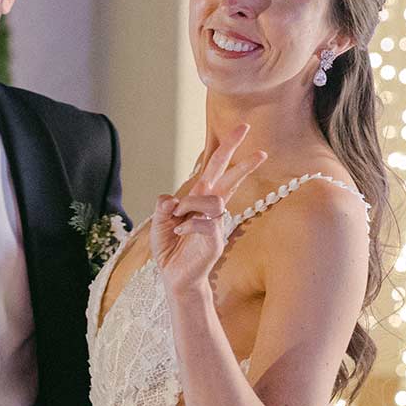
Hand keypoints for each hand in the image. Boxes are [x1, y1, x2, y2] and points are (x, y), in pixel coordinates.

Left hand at [151, 123, 265, 296]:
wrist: (174, 278)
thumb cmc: (170, 249)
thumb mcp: (159, 223)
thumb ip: (163, 208)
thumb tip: (172, 199)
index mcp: (200, 200)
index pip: (216, 170)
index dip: (228, 149)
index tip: (242, 130)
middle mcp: (212, 209)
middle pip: (228, 176)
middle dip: (237, 153)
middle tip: (247, 127)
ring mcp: (217, 224)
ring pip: (212, 200)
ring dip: (190, 205)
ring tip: (177, 220)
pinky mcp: (215, 241)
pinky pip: (204, 222)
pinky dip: (187, 225)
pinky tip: (180, 233)